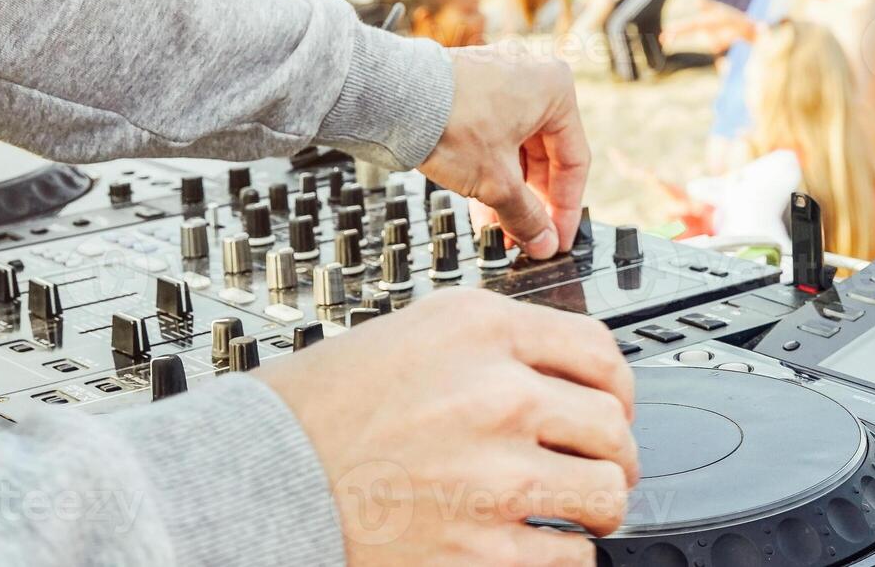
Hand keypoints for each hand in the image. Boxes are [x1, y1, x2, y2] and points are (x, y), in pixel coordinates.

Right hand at [259, 289, 637, 566]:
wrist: (255, 479)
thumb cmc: (322, 408)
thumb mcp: (416, 332)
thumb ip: (497, 344)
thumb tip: (567, 374)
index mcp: (482, 330)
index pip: (600, 350)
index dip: (619, 385)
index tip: (615, 405)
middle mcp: (498, 394)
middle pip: (613, 424)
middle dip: (615, 451)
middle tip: (601, 464)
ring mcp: (495, 475)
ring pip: (607, 492)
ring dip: (598, 505)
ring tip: (578, 507)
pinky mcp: (481, 550)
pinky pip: (572, 557)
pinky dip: (567, 555)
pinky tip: (543, 543)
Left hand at [419, 47, 588, 259]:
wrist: (390, 97)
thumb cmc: (450, 120)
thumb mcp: (497, 182)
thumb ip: (527, 217)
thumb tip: (543, 243)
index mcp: (556, 89)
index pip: (575, 161)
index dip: (566, 208)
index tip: (558, 238)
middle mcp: (532, 79)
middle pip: (545, 157)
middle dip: (533, 204)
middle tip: (529, 239)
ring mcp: (499, 84)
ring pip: (516, 152)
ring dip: (510, 195)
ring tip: (501, 232)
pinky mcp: (471, 93)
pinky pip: (492, 140)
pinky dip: (491, 173)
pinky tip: (482, 210)